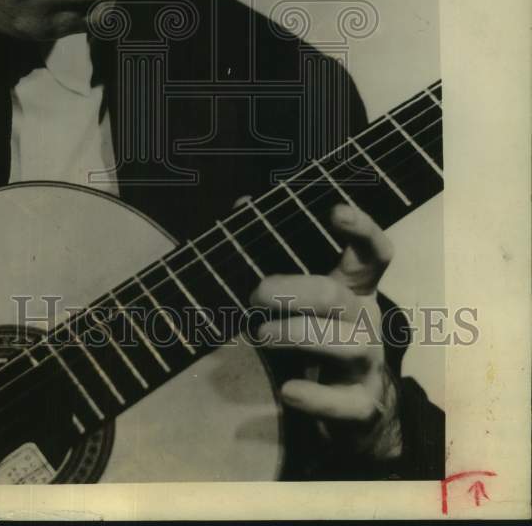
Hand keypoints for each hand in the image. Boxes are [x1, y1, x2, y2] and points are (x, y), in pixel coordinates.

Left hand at [248, 202, 401, 459]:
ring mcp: (367, 363)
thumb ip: (271, 252)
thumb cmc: (316, 336)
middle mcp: (365, 321)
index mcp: (355, 288)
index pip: (373, 252)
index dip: (362, 230)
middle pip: (339, 297)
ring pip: (343, 345)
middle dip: (294, 291)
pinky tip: (288, 390)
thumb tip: (241, 205)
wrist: (355, 409)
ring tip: (259, 334)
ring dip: (296, 335)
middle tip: (256, 292)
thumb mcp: (298, 295)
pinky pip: (344, 402)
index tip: (335, 211)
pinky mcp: (361, 404)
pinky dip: (315, 397)